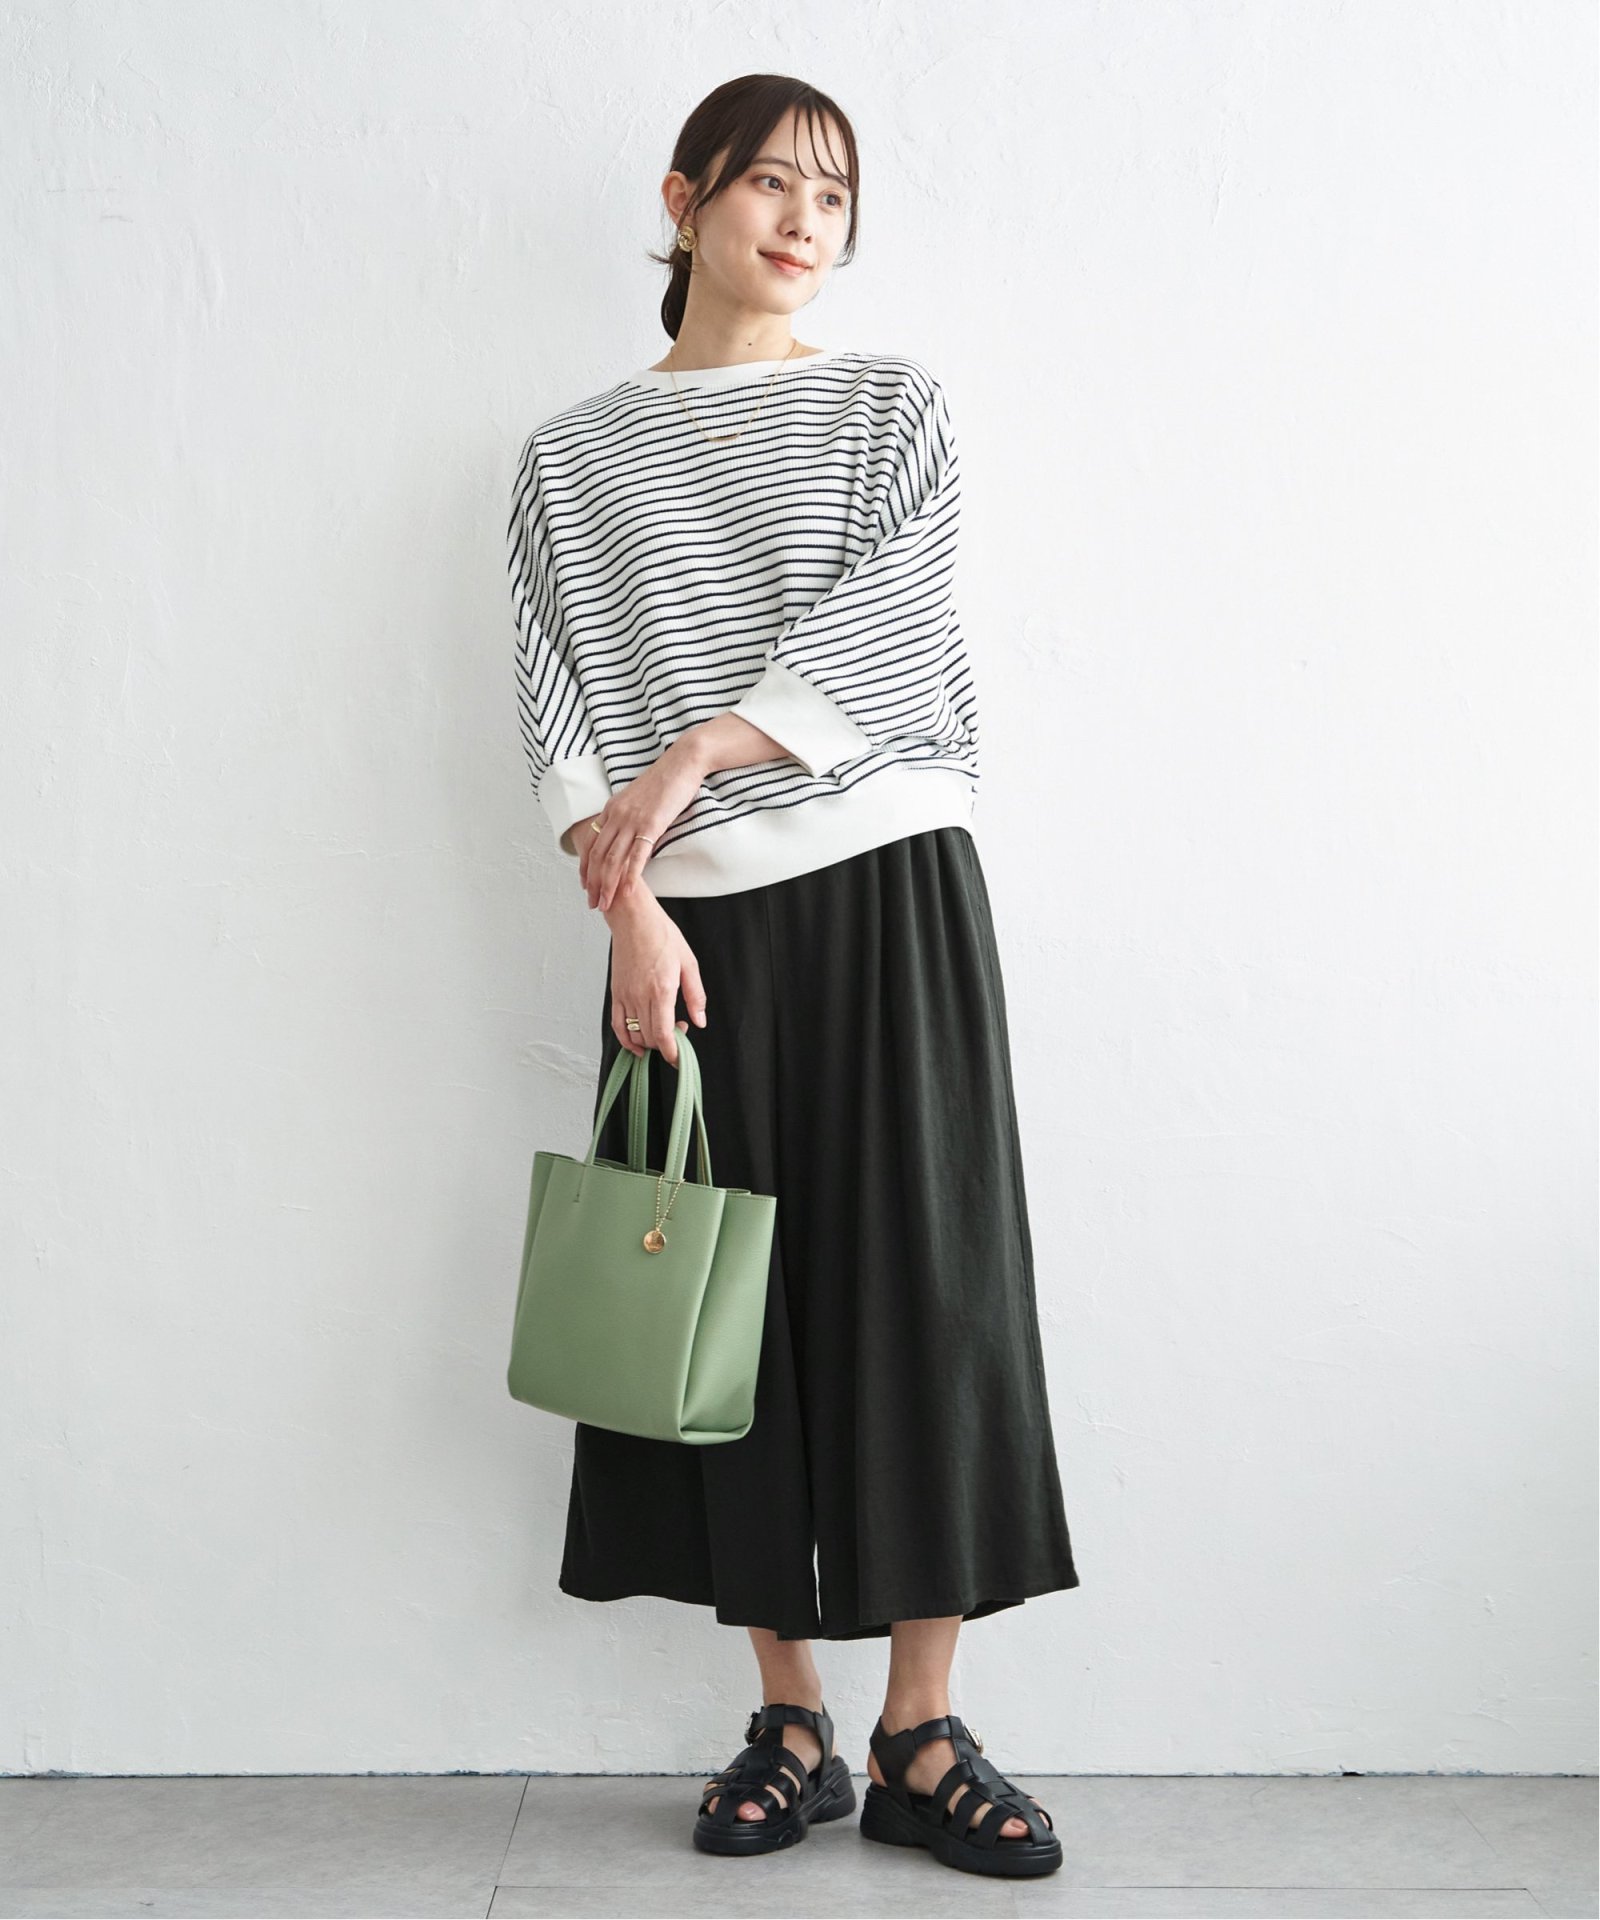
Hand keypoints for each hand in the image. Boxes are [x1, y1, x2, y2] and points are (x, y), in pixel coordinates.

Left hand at [577, 734, 706, 911]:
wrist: (681, 763)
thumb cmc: (664, 781)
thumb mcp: (637, 798)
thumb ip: (627, 815)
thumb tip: (626, 832)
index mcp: (611, 809)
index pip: (591, 843)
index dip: (585, 867)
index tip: (585, 885)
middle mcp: (616, 816)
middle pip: (598, 856)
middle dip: (593, 883)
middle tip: (591, 903)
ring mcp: (632, 821)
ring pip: (613, 860)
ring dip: (607, 885)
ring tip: (605, 905)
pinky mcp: (651, 825)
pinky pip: (637, 856)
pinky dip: (629, 876)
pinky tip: (626, 891)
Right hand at [605, 892, 706, 1067]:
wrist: (633, 919)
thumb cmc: (661, 935)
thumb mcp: (688, 963)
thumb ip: (695, 995)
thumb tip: (699, 1020)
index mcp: (661, 990)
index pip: (664, 1035)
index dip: (672, 1053)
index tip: (679, 1059)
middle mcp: (641, 996)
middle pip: (650, 1038)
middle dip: (666, 1045)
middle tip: (679, 1031)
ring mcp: (625, 996)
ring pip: (634, 1035)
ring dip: (648, 1043)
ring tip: (662, 1034)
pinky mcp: (616, 993)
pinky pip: (617, 1025)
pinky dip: (626, 1039)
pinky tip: (636, 1044)